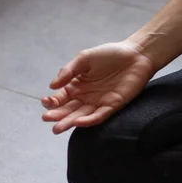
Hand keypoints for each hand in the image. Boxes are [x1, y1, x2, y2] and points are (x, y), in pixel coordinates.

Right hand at [41, 40, 155, 133]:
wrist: (136, 55)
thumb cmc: (109, 54)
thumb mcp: (84, 59)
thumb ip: (68, 71)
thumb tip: (52, 85)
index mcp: (77, 85)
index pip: (61, 97)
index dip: (52, 101)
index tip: (45, 102)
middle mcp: (86, 96)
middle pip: (69, 109)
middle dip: (57, 116)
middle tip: (46, 119)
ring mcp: (99, 102)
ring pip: (82, 115)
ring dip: (69, 122)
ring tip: (57, 128)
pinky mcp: (113, 105)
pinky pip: (99, 115)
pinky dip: (89, 120)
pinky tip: (78, 122)